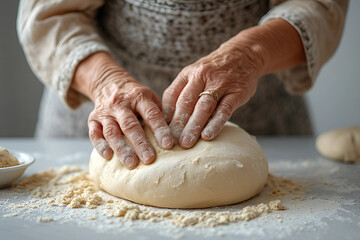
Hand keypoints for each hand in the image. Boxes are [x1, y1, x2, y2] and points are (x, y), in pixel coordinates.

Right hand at [73, 52, 173, 168]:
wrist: (109, 82)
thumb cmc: (136, 96)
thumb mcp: (150, 97)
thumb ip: (160, 113)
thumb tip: (176, 134)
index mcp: (139, 97)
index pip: (151, 114)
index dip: (160, 129)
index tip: (168, 145)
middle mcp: (121, 104)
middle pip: (130, 125)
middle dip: (140, 143)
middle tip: (149, 160)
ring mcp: (105, 112)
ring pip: (112, 131)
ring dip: (121, 148)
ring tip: (131, 164)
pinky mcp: (93, 119)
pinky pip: (94, 133)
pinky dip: (100, 146)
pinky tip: (109, 157)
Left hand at [162, 19, 305, 148]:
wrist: (244, 54)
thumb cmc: (215, 71)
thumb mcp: (196, 74)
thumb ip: (183, 92)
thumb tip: (168, 119)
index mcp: (188, 74)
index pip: (171, 96)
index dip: (165, 115)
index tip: (161, 132)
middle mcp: (202, 77)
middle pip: (186, 103)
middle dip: (177, 125)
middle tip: (171, 142)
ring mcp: (220, 84)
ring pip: (203, 107)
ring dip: (193, 126)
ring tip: (186, 143)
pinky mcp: (236, 92)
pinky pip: (224, 110)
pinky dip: (215, 123)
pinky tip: (207, 136)